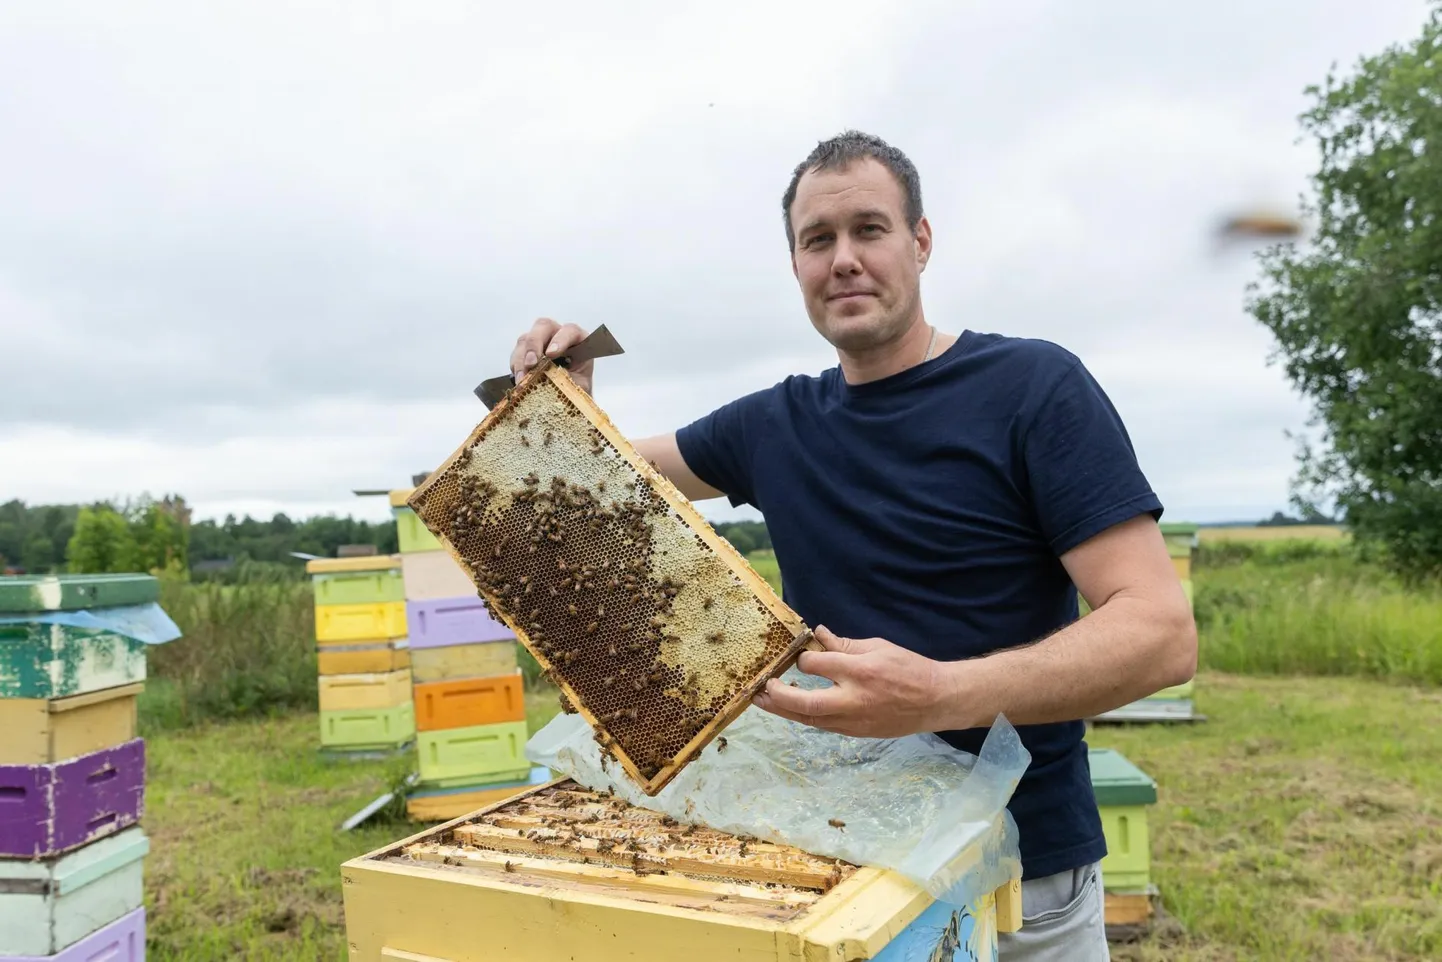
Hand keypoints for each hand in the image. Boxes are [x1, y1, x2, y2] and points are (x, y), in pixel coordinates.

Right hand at [509, 318, 594, 394]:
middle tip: (531, 364)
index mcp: (578, 340)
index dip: (561, 339)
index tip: (551, 354)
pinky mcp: (527, 350)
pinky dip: (516, 365)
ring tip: (523, 378)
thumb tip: (554, 379)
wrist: (566, 394)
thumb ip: (570, 380)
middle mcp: (559, 335)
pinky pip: (517, 352)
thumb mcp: (580, 386)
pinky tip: (520, 379)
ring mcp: (541, 341)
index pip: (571, 330)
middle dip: (534, 344)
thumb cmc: (577, 387)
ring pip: (526, 338)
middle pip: (544, 326)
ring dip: (522, 358)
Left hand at [750, 626, 956, 737]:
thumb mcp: (878, 647)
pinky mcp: (856, 733)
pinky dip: (805, 717)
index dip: (803, 660)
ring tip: (763, 702)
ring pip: (809, 720)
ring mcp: (854, 721)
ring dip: (783, 711)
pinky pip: (823, 725)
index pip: (816, 666)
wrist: (935, 700)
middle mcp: (854, 699)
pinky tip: (792, 710)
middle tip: (760, 689)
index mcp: (859, 672)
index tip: (799, 655)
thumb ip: (844, 644)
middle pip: (805, 704)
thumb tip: (818, 633)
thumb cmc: (908, 669)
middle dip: (777, 697)